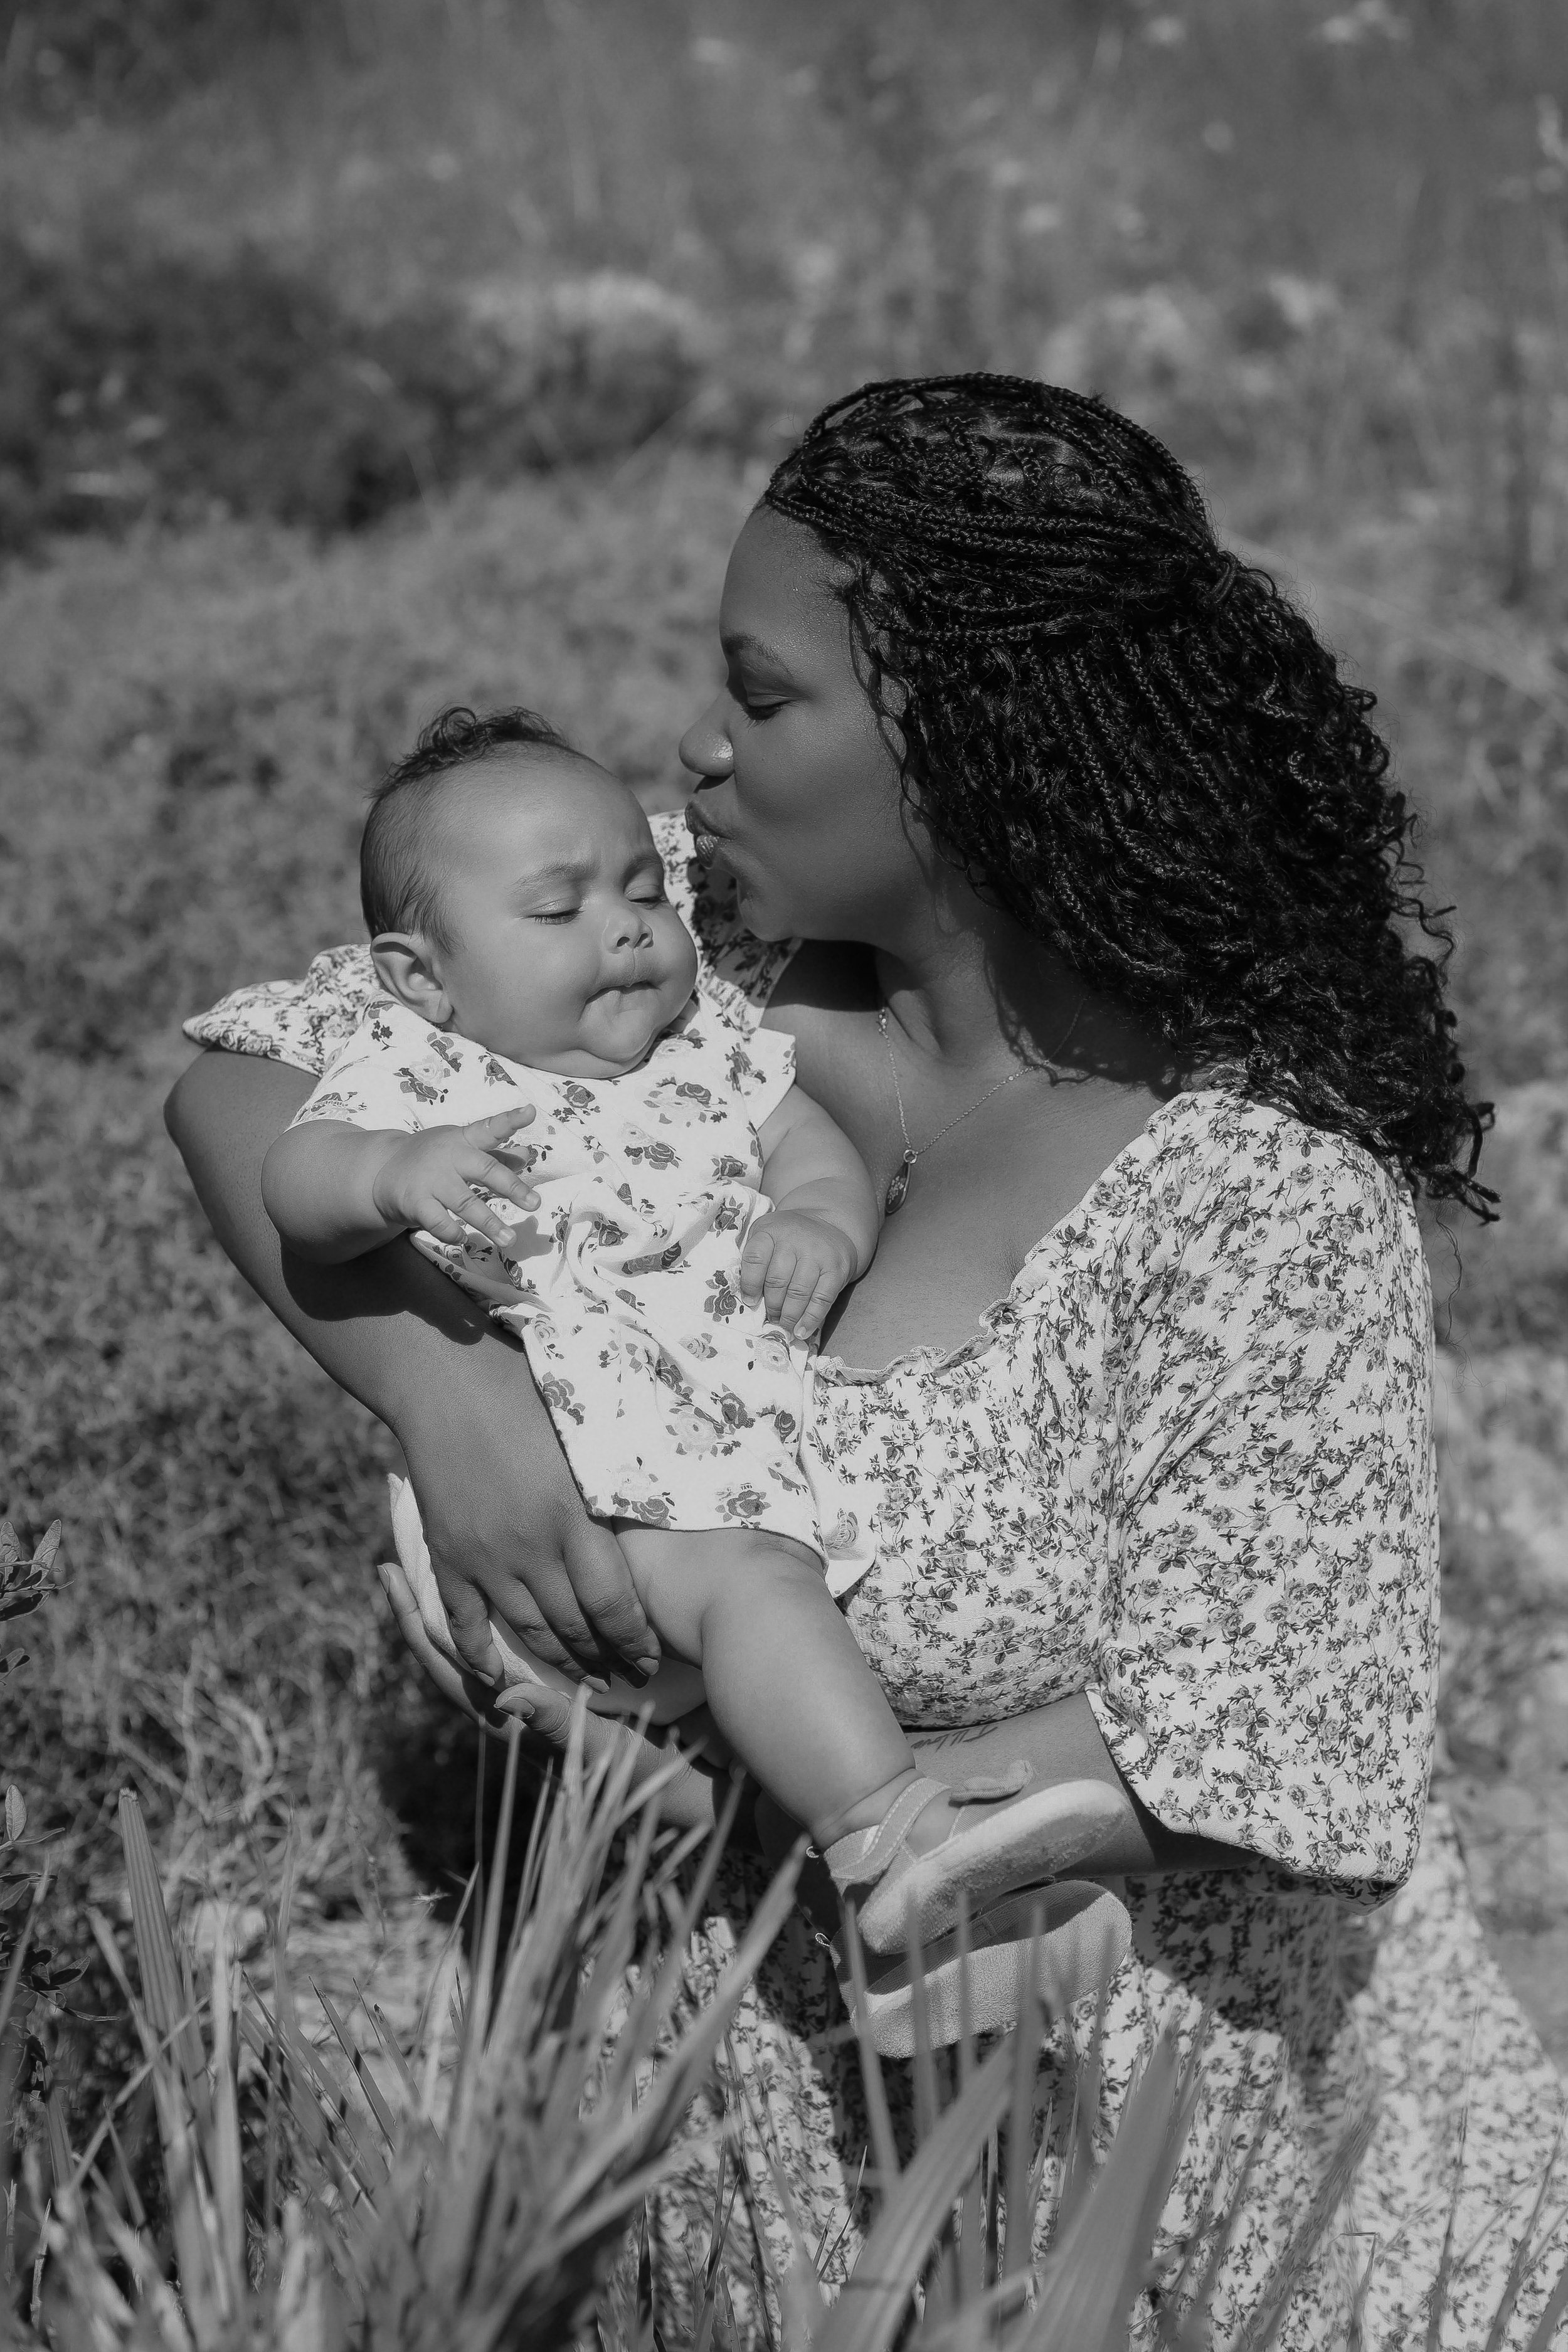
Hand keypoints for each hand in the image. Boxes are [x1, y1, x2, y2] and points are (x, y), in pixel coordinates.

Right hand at [369, 1107, 539, 1249]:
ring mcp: (431, 1180)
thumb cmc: (432, 1159)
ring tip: (508, 1239)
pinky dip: (451, 1232)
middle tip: (535, 1203)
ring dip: (488, 1222)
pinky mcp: (415, 1202)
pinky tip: (463, 1239)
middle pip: (484, 1170)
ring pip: (464, 1202)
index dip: (509, 1121)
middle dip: (511, 1187)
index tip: (530, 1112)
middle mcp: (449, 1157)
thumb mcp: (461, 1149)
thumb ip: (495, 1155)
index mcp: (463, 1141)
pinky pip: (437, 1221)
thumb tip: (528, 1155)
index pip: (488, 1128)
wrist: (381, 1170)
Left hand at [378, 1558, 729, 1834]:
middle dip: (428, 1600)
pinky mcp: (589, 1689)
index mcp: (525, 1729)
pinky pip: (538, 1637)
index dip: (420, 1624)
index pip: (456, 1670)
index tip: (391, 1573)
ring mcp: (557, 1698)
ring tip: (443, 1541)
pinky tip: (518, 1567)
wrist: (726, 1799)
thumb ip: (562, 1730)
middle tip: (400, 1543)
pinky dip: (518, 1601)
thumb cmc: (671, 1790)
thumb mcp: (614, 1762)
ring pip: (493, 1637)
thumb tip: (503, 1696)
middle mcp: (530, 1711)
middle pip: (462, 1647)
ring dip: (467, 1592)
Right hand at [394, 1337, 662, 1684]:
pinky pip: (465, 1622)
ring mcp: (485, 1557)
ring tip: (585, 1683)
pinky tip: (498, 1677)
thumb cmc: (529, 1396)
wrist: (447, 1383)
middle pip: (575, 1626)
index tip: (652, 1658)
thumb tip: (666, 1512)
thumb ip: (617, 1485)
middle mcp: (530, 1548)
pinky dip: (481, 1655)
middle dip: (606, 1660)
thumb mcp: (589, 1436)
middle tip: (629, 1679)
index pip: (612, 1603)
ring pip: (528, 1630)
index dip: (635, 1639)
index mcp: (573, 1516)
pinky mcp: (448, 1556)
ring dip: (560, 1663)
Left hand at [738, 1210, 857, 1339]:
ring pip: (798, 1293)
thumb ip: (754, 1260)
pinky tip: (802, 1330)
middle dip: (771, 1306)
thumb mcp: (767, 1235)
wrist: (831, 1226)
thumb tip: (748, 1299)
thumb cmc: (790, 1238)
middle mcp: (794, 1240)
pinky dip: (810, 1319)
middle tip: (770, 1319)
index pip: (755, 1259)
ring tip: (784, 1327)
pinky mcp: (836, 1270)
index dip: (750, 1284)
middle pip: (777, 1280)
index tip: (750, 1301)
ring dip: (789, 1316)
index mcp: (771, 1231)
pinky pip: (822, 1300)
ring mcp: (817, 1254)